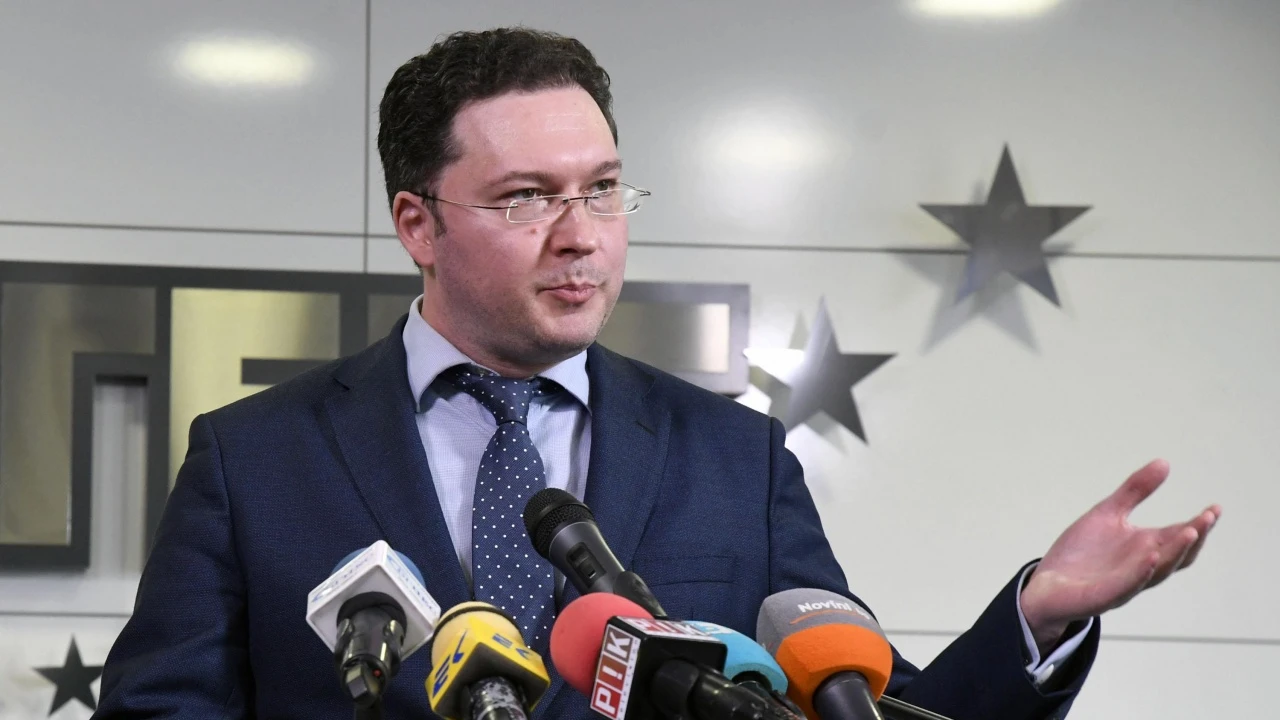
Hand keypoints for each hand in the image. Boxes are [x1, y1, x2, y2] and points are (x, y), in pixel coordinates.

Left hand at [1019, 459, 1220, 653]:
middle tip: (1207, 517)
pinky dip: (1140, 572)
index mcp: (1145, 548)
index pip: (1180, 537)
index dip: (1199, 524)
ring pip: (1157, 571)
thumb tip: (1165, 462)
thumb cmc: (1081, 553)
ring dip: (1175, 552)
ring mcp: (1124, 584)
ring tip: (1189, 531)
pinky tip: (1150, 555)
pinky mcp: (1102, 597)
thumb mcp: (1108, 513)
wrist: (1046, 585)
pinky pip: (1126, 586)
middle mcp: (1141, 568)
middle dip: (1194, 537)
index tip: (1214, 507)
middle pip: (1176, 555)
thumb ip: (1135, 491)